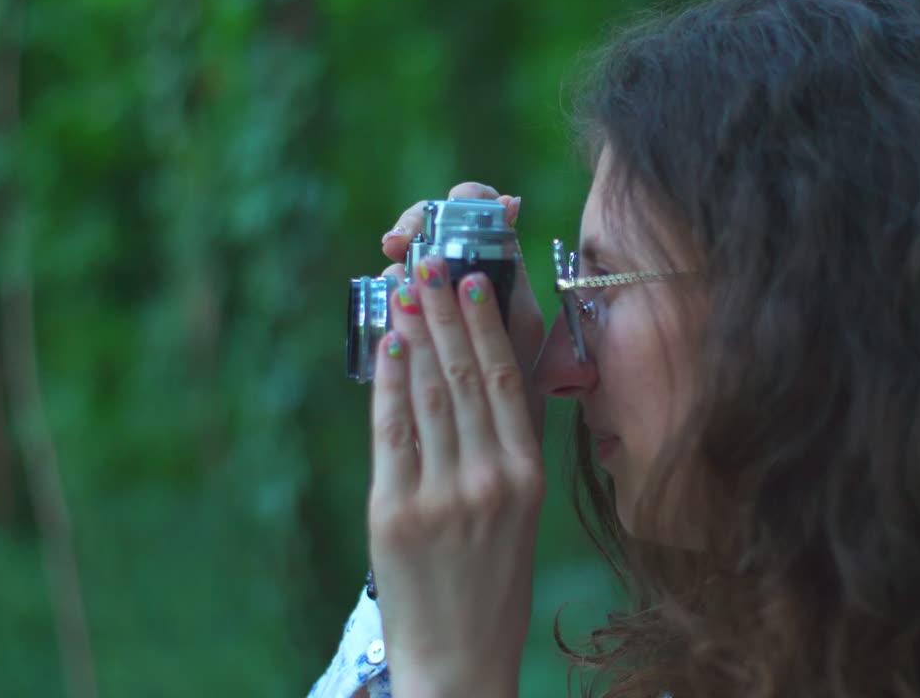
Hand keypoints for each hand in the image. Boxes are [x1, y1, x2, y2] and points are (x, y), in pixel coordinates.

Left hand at [368, 185, 544, 697]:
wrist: (460, 659)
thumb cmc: (494, 588)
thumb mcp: (522, 518)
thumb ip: (507, 453)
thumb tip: (490, 384)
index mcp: (529, 478)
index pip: (510, 383)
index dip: (490, 325)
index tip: (476, 281)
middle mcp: (492, 479)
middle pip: (469, 376)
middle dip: (446, 313)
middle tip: (432, 262)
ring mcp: (443, 494)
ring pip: (431, 394)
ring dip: (416, 333)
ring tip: (405, 288)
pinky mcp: (396, 512)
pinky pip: (394, 432)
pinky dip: (391, 383)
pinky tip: (389, 346)